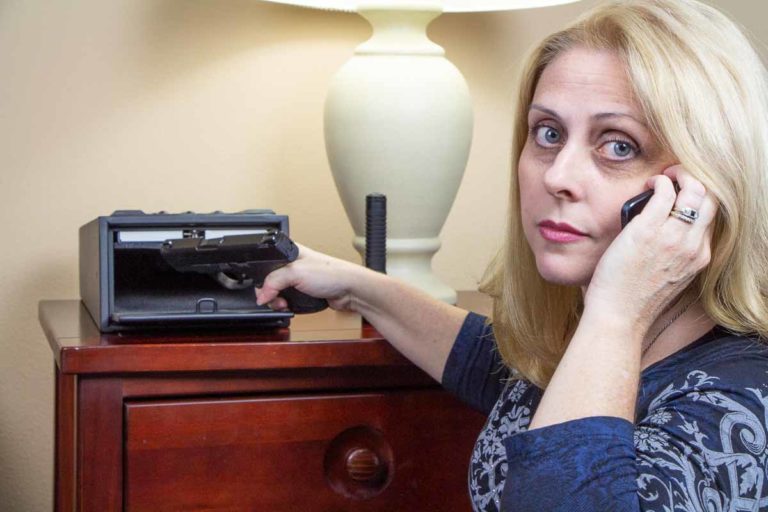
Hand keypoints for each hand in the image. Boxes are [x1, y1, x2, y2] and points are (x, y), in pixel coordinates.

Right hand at [255, 245, 364, 311]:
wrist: (350, 290)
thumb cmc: (330, 273)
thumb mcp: (295, 272)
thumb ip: (274, 281)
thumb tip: (261, 294)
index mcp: (288, 252)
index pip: (265, 265)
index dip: (262, 279)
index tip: (265, 290)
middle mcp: (292, 265)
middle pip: (269, 282)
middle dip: (270, 294)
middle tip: (277, 299)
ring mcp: (297, 280)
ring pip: (278, 293)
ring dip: (278, 302)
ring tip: (286, 304)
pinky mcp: (303, 292)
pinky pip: (288, 300)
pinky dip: (287, 305)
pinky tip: (292, 306)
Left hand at [585, 165, 717, 329]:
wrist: (619, 316)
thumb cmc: (633, 299)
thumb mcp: (669, 277)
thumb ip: (674, 254)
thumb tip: (662, 228)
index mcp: (699, 258)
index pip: (712, 217)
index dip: (700, 198)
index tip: (682, 193)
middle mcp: (692, 246)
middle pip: (712, 199)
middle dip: (697, 180)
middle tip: (676, 177)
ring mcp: (673, 237)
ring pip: (695, 191)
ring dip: (680, 175)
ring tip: (663, 177)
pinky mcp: (648, 230)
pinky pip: (664, 192)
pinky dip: (659, 181)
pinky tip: (649, 183)